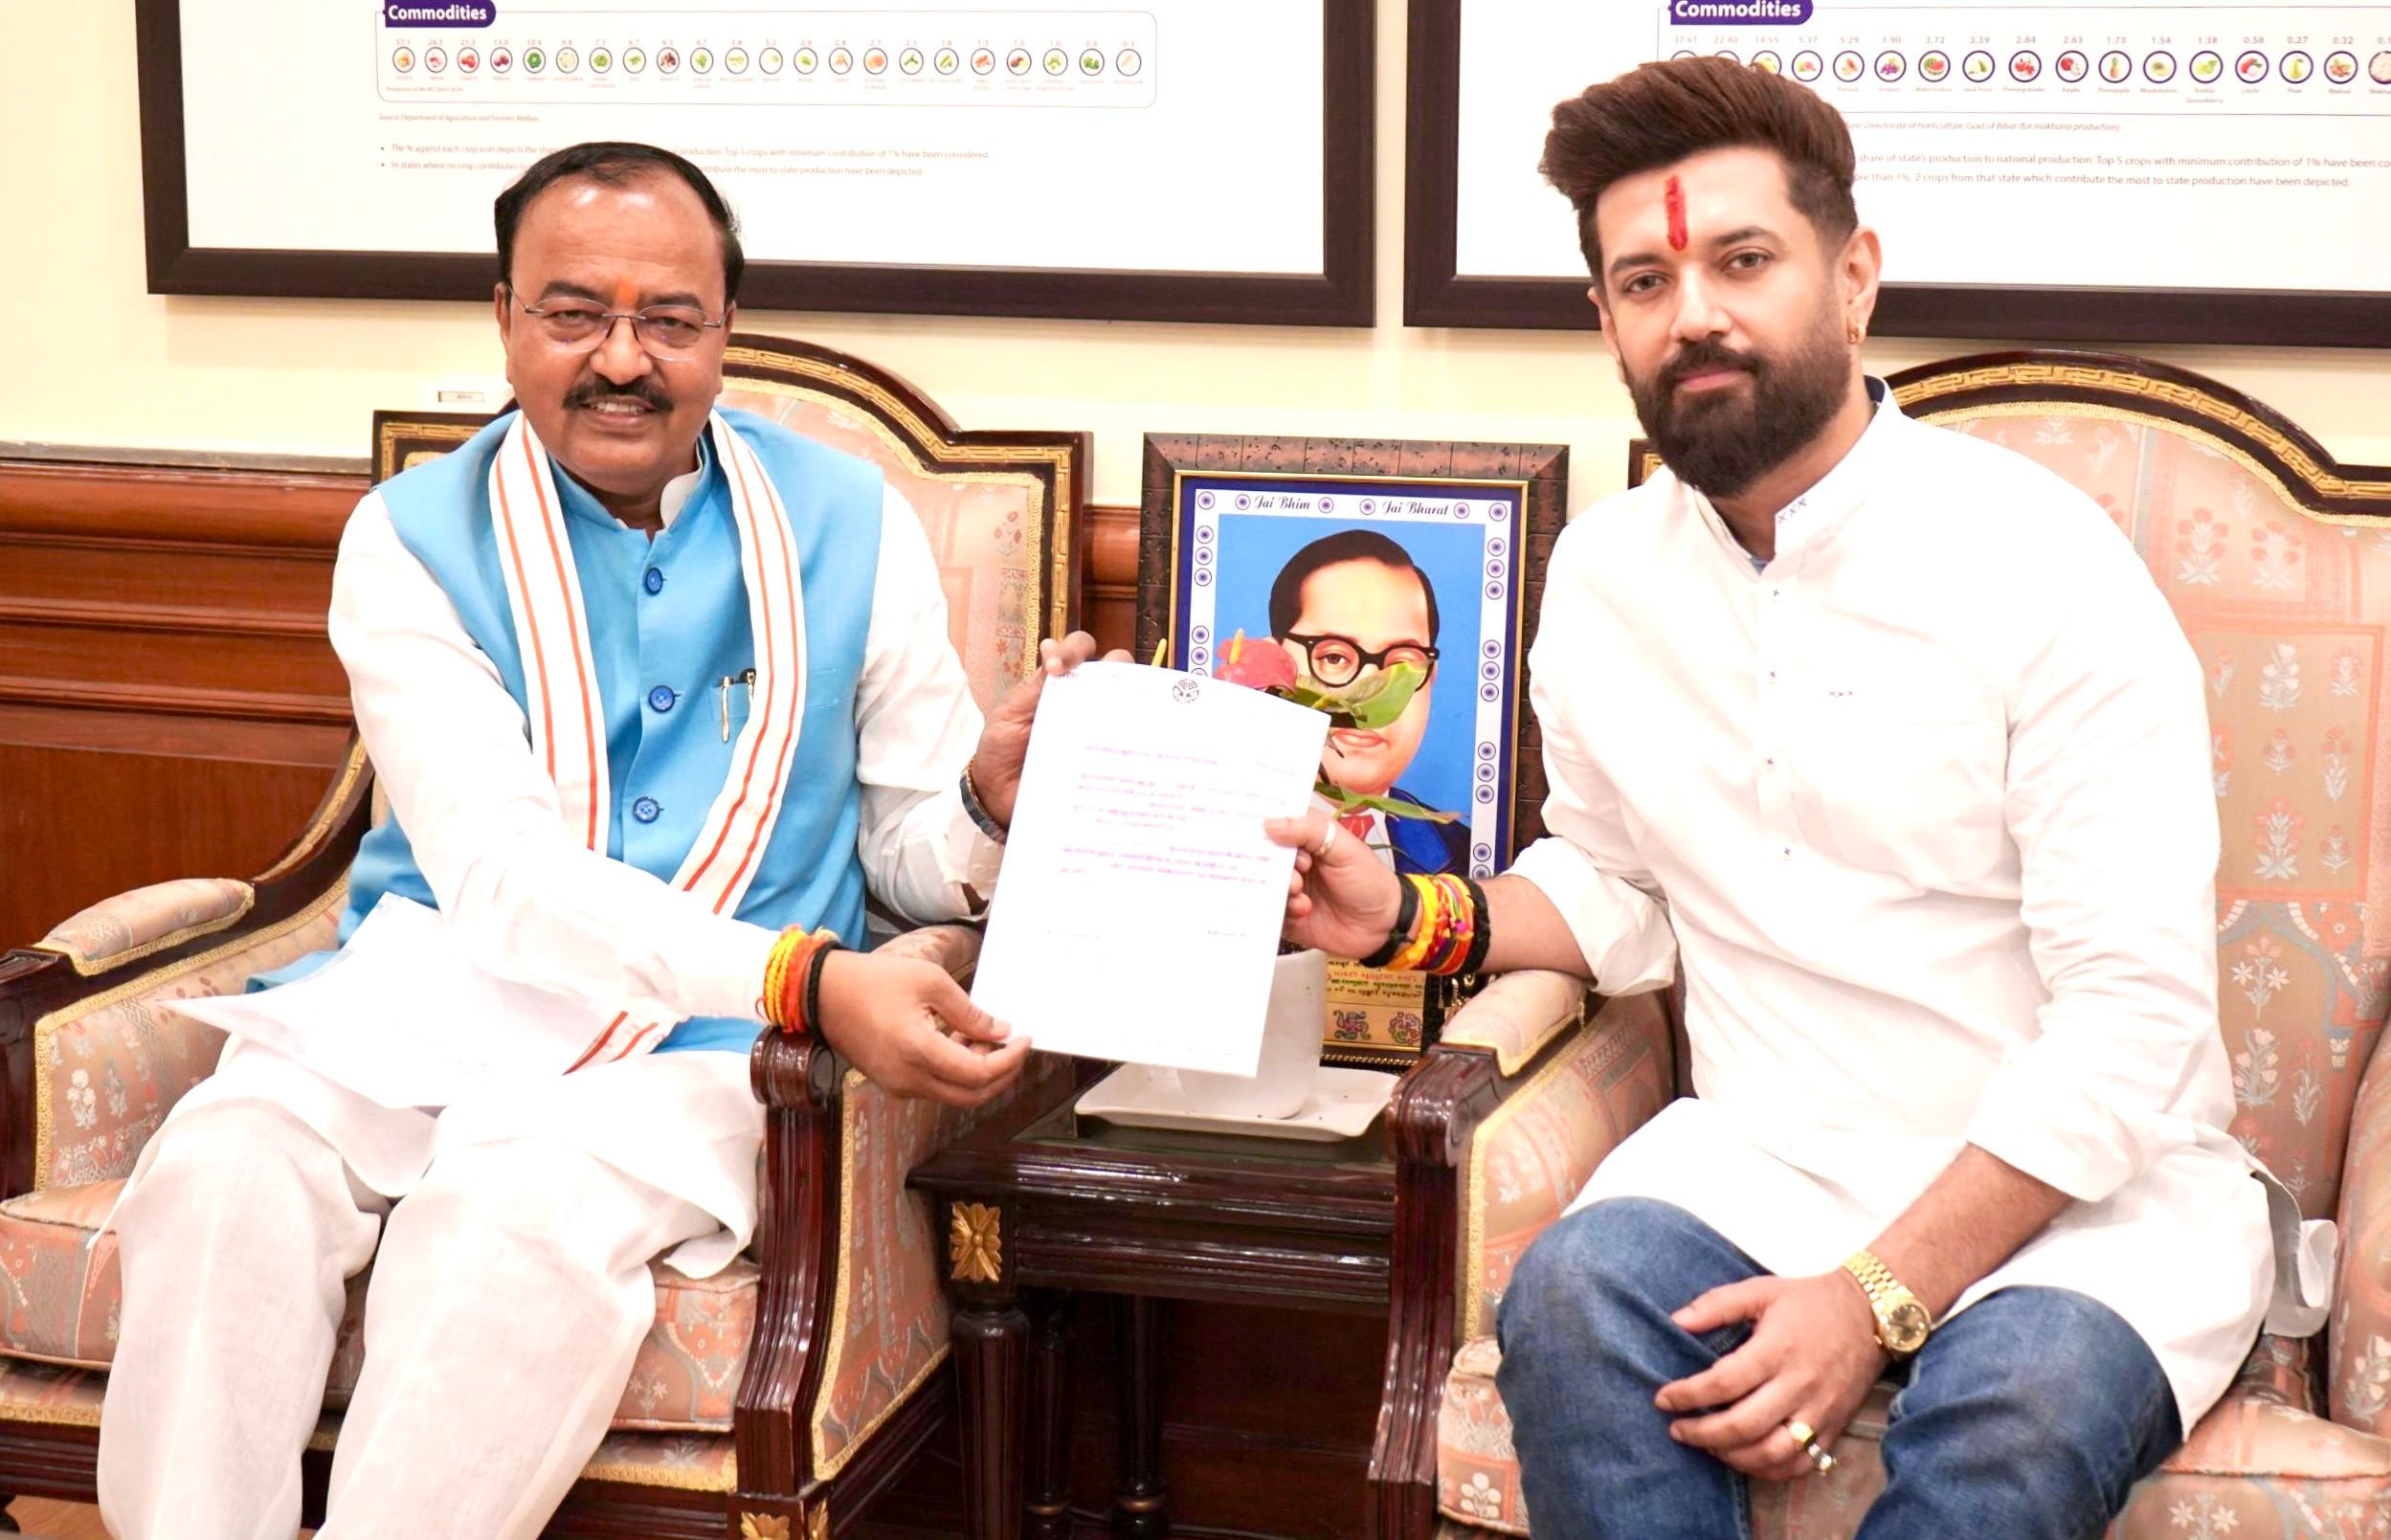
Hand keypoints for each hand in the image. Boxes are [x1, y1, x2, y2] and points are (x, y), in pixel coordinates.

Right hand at [812, 951, 1031, 1106]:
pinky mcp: (892, 1083)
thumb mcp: (929, 981)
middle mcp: (908, 1079)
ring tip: (987, 1037)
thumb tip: (1000, 1031)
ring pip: (954, 1094)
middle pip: (971, 1095)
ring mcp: (898, 1086)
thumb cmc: (873, 980)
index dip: (1009, 1060)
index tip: (1025, 1039)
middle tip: (1015, 1047)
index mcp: (918, 1051)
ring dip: (978, 1073)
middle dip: (1002, 1074)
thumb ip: (968, 1011)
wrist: (823, 994)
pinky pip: (934, 1087)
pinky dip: (956, 1072)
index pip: (979, 1073)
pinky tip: (961, 1042)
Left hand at [967, 631, 1127, 827]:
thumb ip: (1034, 686)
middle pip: (1118, 669)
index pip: (1081, 649)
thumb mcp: (1011, 713)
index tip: (1058, 668)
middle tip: (1099, 682)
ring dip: (1131, 700)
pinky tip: (1127, 745)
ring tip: (1118, 711)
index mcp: (1061, 681)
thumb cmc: (1001, 748)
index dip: (1076, 649)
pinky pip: (1127, 746)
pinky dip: (1133, 741)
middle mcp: (1087, 699)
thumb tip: (1051, 645)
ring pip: (1131, 703)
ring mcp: (1100, 728)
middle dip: (1117, 665)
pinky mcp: (1107, 757)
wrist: (998, 796)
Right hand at [1262, 808, 1405, 960]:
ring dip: (1278, 888)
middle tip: (1293, 872)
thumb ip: (1309, 831)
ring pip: (1263, 885)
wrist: (1383, 926)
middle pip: (1264, 857)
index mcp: (1306, 838)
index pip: (1275, 825)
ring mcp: (1288, 890)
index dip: (1265, 828)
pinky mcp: (1286, 917)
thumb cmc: (1367, 879)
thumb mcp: (1344, 848)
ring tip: (1299, 892)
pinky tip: (1303, 910)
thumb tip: (1268, 824)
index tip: (1261, 833)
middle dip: (1271, 863)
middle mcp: (1292, 862)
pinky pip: (1268, 912)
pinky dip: (1281, 910)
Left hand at [1654, 1271, 1887, 1481]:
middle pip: (1744, 1425)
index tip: (1663, 1399)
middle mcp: (1799, 1385)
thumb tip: (1676, 1321)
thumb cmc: (1809, 1301)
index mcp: (1777, 1350)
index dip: (1688, 1395)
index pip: (1724, 1383)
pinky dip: (1768, 1470)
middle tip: (1677, 1429)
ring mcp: (1819, 1411)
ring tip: (1707, 1445)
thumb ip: (1717, 1304)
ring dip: (1732, 1456)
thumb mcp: (1761, 1289)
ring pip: (1771, 1452)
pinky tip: (1744, 1459)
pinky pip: (1800, 1464)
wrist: (1870, 1314)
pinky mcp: (1834, 1427)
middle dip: (1702, 1433)